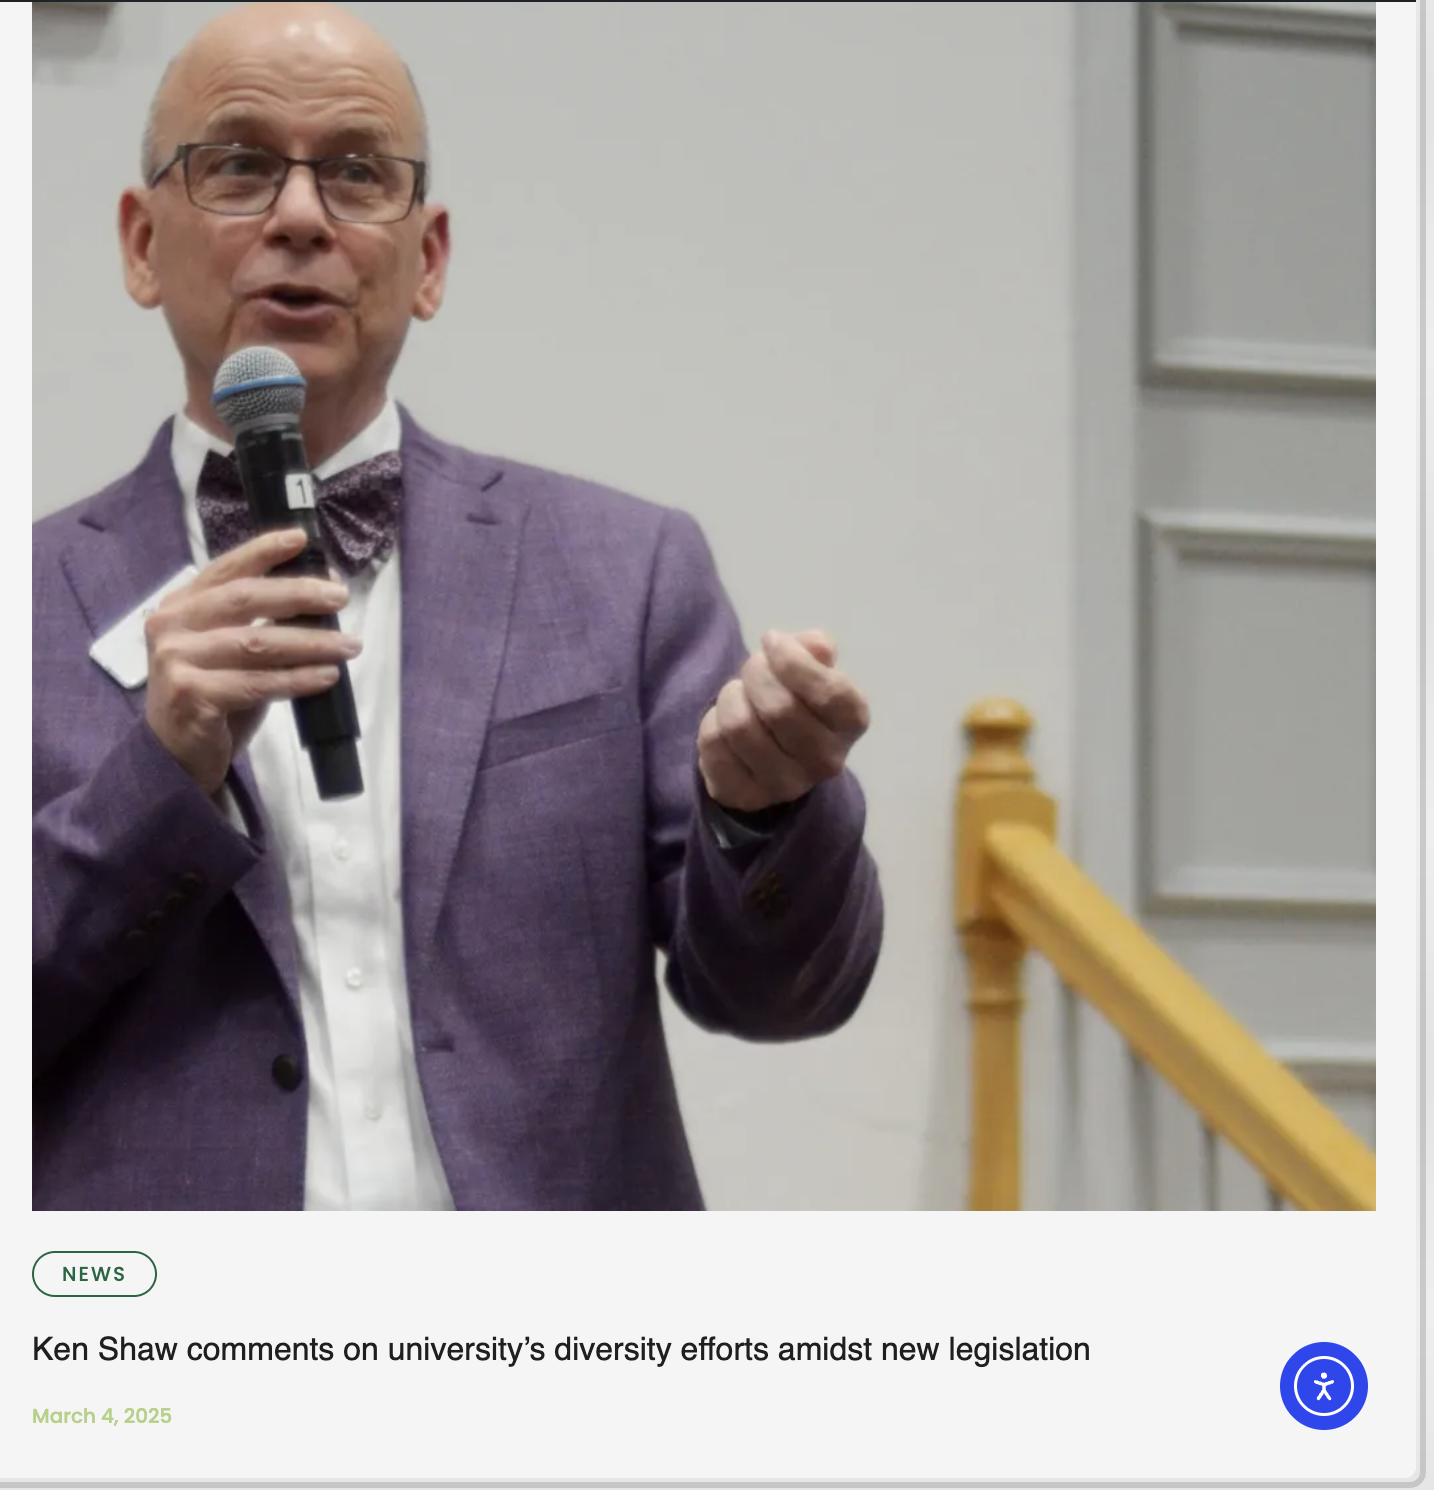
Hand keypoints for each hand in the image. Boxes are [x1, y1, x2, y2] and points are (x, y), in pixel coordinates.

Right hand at [143, 529, 361, 795]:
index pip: (225, 570)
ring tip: (349, 645)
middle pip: (245, 599)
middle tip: (341, 597)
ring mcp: (176, 661)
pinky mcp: (191, 696)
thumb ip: (264, 621)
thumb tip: (323, 590)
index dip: (263, 551)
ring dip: (311, 642)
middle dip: (299, 594)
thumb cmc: (212, 696)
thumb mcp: (233, 650)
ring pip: (257, 643)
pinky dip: (298, 679)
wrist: (174, 755)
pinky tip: (327, 676)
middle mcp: (171, 626)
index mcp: (179, 606)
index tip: (302, 539)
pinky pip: (258, 683)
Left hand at [697, 629, 870, 813]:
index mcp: (852, 722)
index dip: (792, 659)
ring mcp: (786, 786)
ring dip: (731, 695)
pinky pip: (714, 744)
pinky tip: (725, 723)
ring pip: (740, 725)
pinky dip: (712, 720)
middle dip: (756, 673)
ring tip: (739, 693)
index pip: (828, 692)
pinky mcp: (745, 796)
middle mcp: (827, 761)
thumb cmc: (797, 698)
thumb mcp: (812, 666)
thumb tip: (815, 645)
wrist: (772, 753)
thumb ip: (815, 647)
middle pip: (779, 708)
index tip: (772, 641)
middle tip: (753, 667)